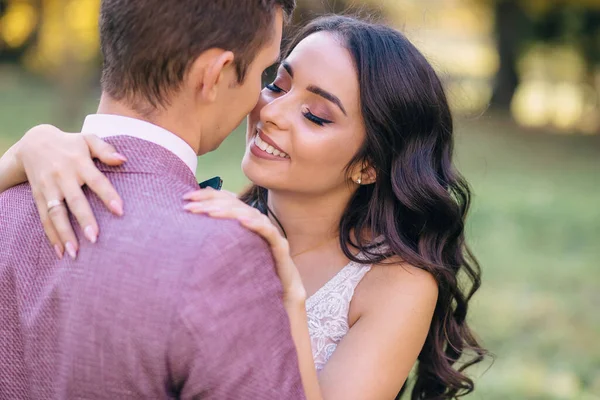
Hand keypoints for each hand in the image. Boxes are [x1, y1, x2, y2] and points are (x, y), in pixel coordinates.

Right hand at [15, 125, 125, 258]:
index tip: (120, 211)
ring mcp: (48, 188)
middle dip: (84, 219)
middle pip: (74, 200)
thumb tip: (123, 159)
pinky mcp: (38, 197)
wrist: (32, 142)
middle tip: (95, 238)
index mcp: (78, 162)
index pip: (96, 180)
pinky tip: (60, 252)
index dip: (108, 195)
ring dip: (64, 233)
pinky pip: (44, 218)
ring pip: (55, 213)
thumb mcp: (88, 139)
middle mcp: (62, 176)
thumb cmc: (70, 143)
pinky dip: (51, 236)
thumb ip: (105, 149)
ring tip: (75, 253)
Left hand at [183, 188, 306, 304]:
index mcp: (245, 219)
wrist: (281, 291)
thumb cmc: (254, 271)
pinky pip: (267, 231)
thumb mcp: (229, 253)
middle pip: (234, 203)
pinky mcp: (279, 245)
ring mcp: (269, 231)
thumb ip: (215, 240)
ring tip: (209, 213)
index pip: (225, 199)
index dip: (206, 195)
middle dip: (210, 203)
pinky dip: (255, 224)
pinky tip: (241, 221)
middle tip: (189, 207)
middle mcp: (257, 220)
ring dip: (228, 211)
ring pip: (248, 214)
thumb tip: (187, 233)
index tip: (185, 197)